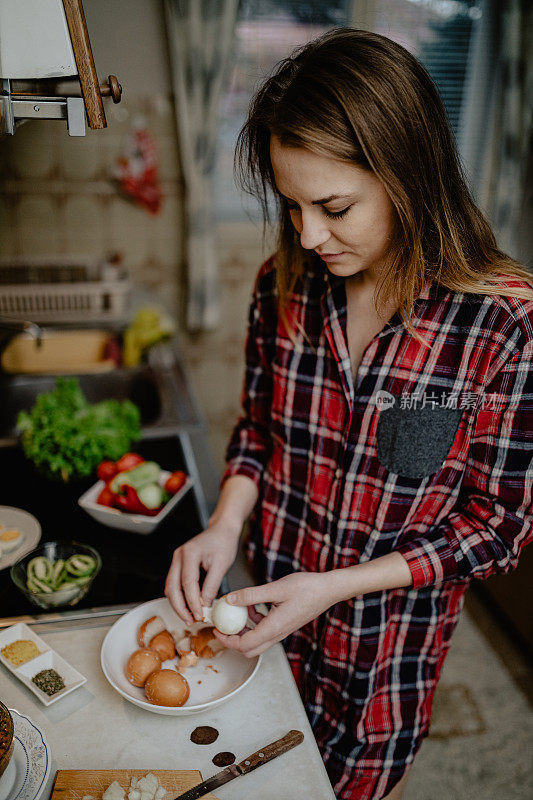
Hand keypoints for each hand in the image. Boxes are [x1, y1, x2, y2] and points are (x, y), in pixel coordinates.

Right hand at [165, 520, 240, 624]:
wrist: (222, 530)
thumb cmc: (223, 542)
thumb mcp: (222, 564)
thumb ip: (212, 585)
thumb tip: (205, 605)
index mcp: (190, 553)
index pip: (188, 583)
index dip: (193, 602)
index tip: (200, 615)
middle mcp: (179, 556)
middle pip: (172, 588)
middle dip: (180, 608)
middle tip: (191, 621)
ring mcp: (177, 560)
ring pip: (171, 588)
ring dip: (178, 605)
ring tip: (190, 618)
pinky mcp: (179, 565)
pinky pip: (175, 584)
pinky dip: (180, 597)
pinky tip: (190, 607)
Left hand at [213, 572, 333, 657]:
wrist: (328, 590)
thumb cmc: (307, 588)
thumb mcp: (275, 588)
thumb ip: (250, 595)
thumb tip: (229, 599)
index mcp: (274, 628)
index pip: (244, 645)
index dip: (227, 640)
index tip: (216, 629)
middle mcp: (278, 634)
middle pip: (249, 649)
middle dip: (233, 640)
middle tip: (222, 626)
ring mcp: (282, 631)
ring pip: (257, 641)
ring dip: (244, 630)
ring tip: (237, 612)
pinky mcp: (285, 625)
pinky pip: (265, 631)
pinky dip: (255, 622)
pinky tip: (254, 606)